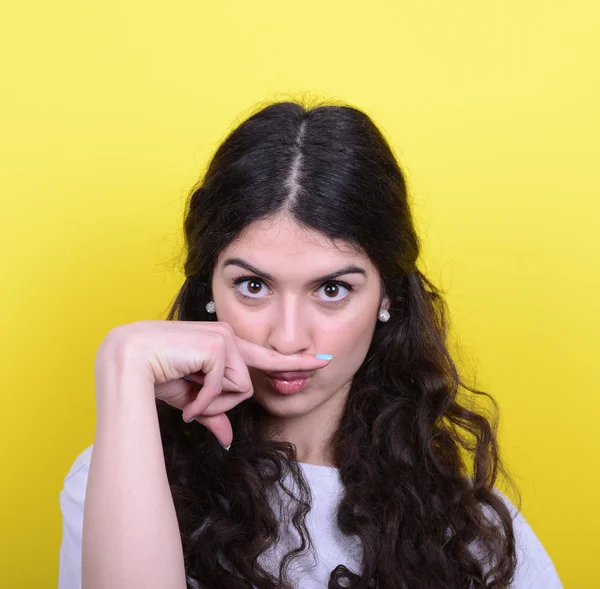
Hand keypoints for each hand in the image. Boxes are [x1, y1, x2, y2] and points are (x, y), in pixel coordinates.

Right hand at [94, 320, 332, 447]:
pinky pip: (225, 387)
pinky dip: (204, 399)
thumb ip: (213, 414)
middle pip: (247, 387)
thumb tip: (228, 440)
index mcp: (225, 346)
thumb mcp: (190, 400)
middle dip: (219, 404)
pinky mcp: (219, 344)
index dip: (297, 360)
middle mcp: (229, 336)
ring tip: (185, 390)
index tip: (322, 360)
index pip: (267, 356)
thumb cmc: (154, 376)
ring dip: (211, 401)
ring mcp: (225, 337)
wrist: (126, 361)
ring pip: (239, 389)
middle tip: (191, 400)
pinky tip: (184, 390)